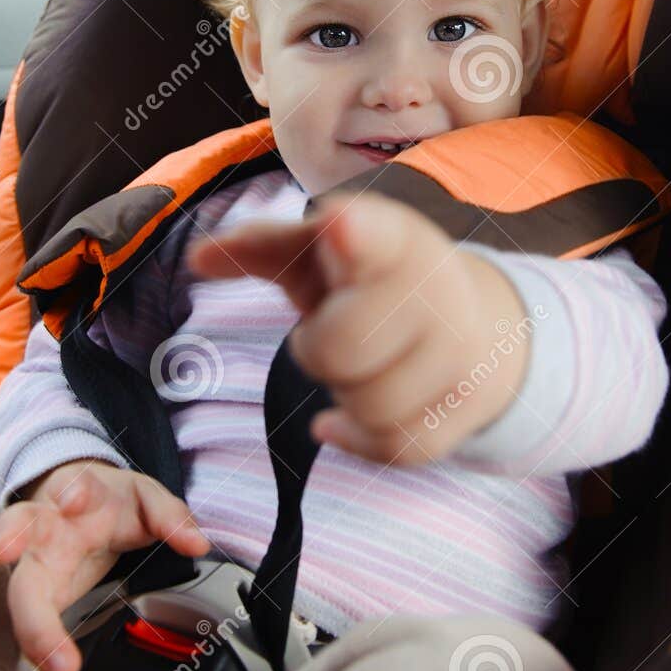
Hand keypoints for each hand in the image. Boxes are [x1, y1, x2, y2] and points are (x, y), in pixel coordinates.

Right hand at [0, 459, 209, 670]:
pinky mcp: (38, 590)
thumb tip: (197, 545)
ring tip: (40, 650)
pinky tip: (53, 667)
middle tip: (7, 551)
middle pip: (21, 526)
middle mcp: (47, 524)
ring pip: (18, 580)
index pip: (71, 485)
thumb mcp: (146, 498)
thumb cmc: (111, 502)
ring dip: (26, 615)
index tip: (74, 500)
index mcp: (78, 491)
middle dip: (12, 538)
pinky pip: (32, 618)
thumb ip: (171, 517)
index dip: (72, 490)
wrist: (80, 505)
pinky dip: (39, 644)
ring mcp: (36, 560)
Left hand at [185, 192, 530, 464]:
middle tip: (331, 331)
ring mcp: (460, 350)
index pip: (375, 236)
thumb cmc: (368, 280)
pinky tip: (344, 418)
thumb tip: (199, 257)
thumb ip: (260, 247)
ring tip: (358, 366)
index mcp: (391, 239)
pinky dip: (361, 438)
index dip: (354, 234)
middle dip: (319, 350)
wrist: (471, 316)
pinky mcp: (469, 403)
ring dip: (347, 394)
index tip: (337, 225)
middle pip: (344, 349)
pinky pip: (398, 446)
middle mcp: (436, 290)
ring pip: (374, 407)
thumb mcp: (318, 253)